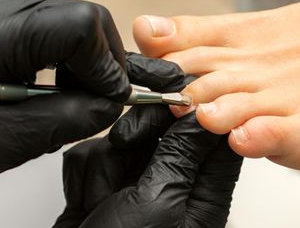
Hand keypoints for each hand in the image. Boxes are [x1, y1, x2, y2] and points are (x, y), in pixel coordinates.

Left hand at [0, 0, 129, 178]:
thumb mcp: (3, 141)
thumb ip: (66, 120)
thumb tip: (112, 102)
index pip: (78, 26)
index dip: (105, 65)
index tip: (109, 100)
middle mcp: (2, 4)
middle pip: (86, 18)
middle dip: (102, 63)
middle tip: (96, 102)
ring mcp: (8, 3)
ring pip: (81, 21)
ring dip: (90, 62)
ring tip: (73, 97)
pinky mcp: (14, 12)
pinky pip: (64, 27)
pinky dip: (75, 57)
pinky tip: (60, 83)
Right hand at [54, 116, 241, 227]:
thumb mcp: (159, 203)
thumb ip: (180, 154)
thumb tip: (200, 114)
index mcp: (200, 195)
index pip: (213, 137)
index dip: (195, 110)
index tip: (172, 96)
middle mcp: (172, 186)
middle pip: (163, 130)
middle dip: (137, 134)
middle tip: (125, 145)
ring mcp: (137, 185)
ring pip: (124, 139)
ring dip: (105, 164)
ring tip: (101, 197)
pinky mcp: (107, 184)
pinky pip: (95, 155)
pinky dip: (85, 176)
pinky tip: (86, 202)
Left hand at [132, 0, 299, 169]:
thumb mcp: (249, 29)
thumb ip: (197, 33)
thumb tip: (145, 26)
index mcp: (235, 43)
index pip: (181, 48)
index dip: (156, 57)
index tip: (140, 63)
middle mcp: (250, 72)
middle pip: (197, 82)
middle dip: (174, 92)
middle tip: (163, 98)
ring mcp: (280, 103)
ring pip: (232, 108)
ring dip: (213, 111)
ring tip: (204, 114)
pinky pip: (279, 137)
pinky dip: (261, 137)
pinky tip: (246, 137)